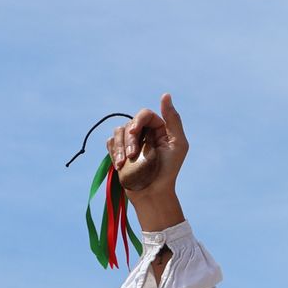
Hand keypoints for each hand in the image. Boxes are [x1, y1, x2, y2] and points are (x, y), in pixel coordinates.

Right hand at [106, 93, 187, 230]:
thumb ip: (173, 119)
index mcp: (159, 128)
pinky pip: (110, 143)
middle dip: (129, 140)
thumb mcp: (178, 144)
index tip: (134, 133)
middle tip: (132, 156)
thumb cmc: (169, 170)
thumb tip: (166, 95)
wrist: (153, 193)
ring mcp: (131, 143)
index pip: (144, 115)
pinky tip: (120, 165)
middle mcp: (144, 133)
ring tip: (123, 164)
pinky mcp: (119, 152)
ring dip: (119, 148)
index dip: (138, 122)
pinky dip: (113, 152)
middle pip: (129, 124)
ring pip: (117, 133)